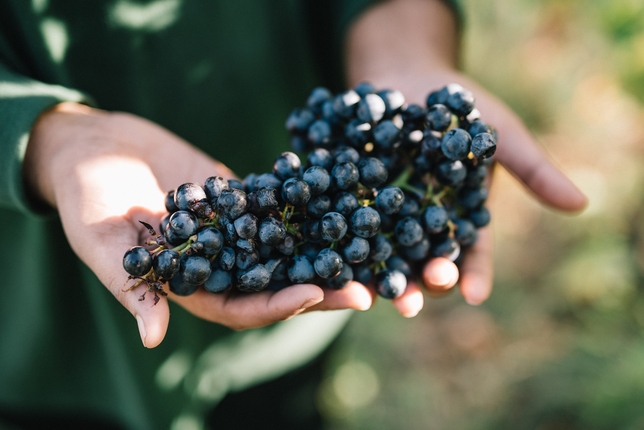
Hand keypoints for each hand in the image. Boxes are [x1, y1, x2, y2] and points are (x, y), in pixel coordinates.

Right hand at [23, 103, 373, 347]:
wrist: (94, 147)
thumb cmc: (86, 198)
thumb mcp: (101, 241)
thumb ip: (131, 286)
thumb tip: (152, 337)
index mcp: (188, 287)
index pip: (239, 307)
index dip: (276, 305)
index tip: (314, 293)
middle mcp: (218, 265)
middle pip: (276, 284)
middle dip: (320, 288)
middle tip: (366, 289)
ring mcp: (233, 231)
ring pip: (287, 248)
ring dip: (327, 252)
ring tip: (370, 250)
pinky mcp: (240, 198)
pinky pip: (280, 206)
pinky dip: (310, 207)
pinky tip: (345, 201)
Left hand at [345, 0, 587, 315]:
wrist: (405, 77)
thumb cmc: (460, 106)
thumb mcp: (499, 134)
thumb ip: (532, 169)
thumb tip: (581, 204)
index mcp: (458, 219)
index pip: (470, 255)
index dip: (474, 276)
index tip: (475, 295)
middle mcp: (420, 225)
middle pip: (422, 263)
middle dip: (422, 282)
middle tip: (418, 297)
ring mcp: (383, 216)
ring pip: (383, 255)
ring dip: (380, 276)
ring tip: (378, 294)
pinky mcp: (349, 201)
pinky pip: (345, 225)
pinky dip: (341, 241)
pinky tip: (337, 257)